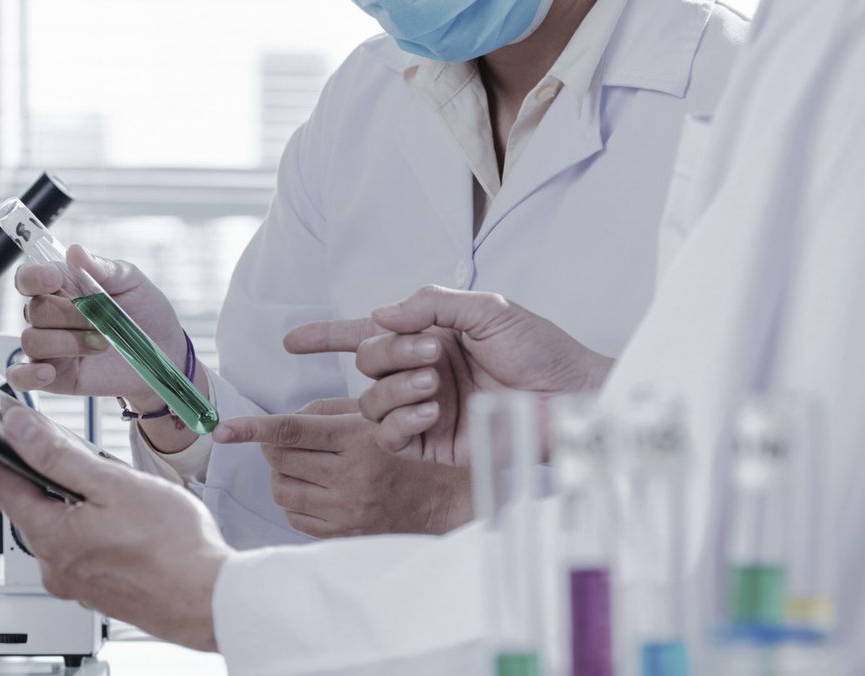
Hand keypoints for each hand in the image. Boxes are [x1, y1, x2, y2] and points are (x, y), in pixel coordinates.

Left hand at [0, 407, 231, 651]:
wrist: (211, 599)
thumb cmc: (174, 547)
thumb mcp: (113, 483)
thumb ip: (59, 455)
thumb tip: (18, 429)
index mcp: (51, 536)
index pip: (0, 483)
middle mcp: (55, 566)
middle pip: (29, 507)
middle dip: (35, 475)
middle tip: (42, 444)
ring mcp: (77, 583)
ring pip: (59, 529)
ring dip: (69, 503)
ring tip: (101, 483)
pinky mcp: (101, 592)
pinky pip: (82, 550)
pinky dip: (89, 528)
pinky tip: (121, 521)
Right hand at [8, 245, 188, 411]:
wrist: (165, 352)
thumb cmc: (145, 312)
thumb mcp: (131, 282)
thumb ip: (102, 268)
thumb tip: (75, 252)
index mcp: (62, 287)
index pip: (28, 278)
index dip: (34, 277)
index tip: (54, 279)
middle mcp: (50, 316)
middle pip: (34, 311)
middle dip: (70, 315)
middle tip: (103, 320)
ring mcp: (50, 347)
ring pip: (32, 341)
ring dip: (68, 343)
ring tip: (103, 344)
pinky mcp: (54, 376)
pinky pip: (21, 377)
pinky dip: (28, 375)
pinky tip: (48, 372)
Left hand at [213, 398, 472, 536]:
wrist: (431, 502)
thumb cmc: (395, 453)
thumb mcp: (368, 421)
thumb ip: (322, 413)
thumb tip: (278, 423)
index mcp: (356, 440)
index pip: (291, 430)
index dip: (252, 428)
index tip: (221, 429)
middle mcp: (349, 476)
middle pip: (280, 460)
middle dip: (274, 449)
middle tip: (287, 445)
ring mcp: (344, 509)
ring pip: (281, 490)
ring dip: (282, 477)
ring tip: (305, 470)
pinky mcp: (340, 534)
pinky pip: (293, 517)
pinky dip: (295, 502)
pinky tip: (315, 493)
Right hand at [285, 286, 612, 464]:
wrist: (572, 398)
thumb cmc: (541, 350)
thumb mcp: (489, 310)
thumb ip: (432, 303)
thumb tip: (379, 313)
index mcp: (431, 337)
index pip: (366, 332)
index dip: (326, 336)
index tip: (292, 341)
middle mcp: (421, 373)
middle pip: (367, 362)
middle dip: (389, 354)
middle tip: (432, 355)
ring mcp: (425, 410)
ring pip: (373, 400)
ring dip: (395, 388)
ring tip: (436, 385)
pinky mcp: (433, 445)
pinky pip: (391, 435)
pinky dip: (400, 420)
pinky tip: (430, 410)